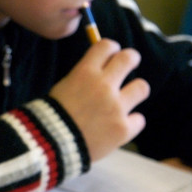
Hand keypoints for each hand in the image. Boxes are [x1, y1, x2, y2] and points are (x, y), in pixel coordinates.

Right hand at [49, 39, 150, 161]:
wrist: (50, 145)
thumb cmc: (52, 117)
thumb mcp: (63, 88)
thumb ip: (83, 77)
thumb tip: (101, 67)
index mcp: (85, 73)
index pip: (107, 46)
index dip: (111, 49)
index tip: (112, 54)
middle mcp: (104, 86)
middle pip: (129, 58)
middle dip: (131, 59)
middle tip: (130, 63)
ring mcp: (116, 107)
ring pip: (142, 87)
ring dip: (135, 92)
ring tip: (126, 100)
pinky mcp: (123, 128)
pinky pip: (139, 120)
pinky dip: (130, 123)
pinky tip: (118, 127)